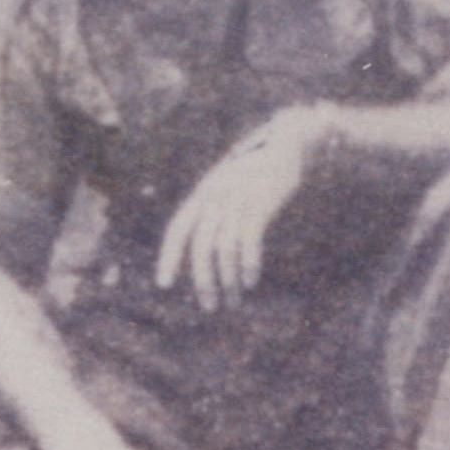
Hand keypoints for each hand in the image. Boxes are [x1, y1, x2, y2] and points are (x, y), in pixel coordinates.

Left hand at [155, 108, 321, 311]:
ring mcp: (237, 199)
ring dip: (228, 279)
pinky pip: (248, 240)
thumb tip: (210, 246)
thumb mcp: (228, 184)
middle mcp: (215, 196)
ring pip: (224, 248)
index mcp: (203, 193)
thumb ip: (216, 208)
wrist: (285, 142)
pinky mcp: (260, 203)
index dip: (168, 257)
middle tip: (210, 307)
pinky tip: (250, 282)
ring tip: (233, 301)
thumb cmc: (257, 169)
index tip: (163, 284)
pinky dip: (248, 264)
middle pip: (200, 246)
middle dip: (203, 280)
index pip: (178, 228)